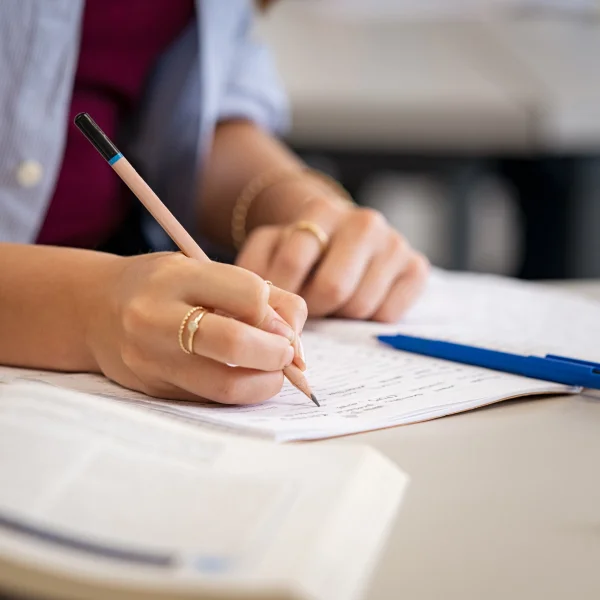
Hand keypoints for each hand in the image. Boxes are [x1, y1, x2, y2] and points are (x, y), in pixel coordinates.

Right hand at [87, 252, 306, 403]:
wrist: (95, 309)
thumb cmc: (163, 286)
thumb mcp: (204, 271)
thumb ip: (259, 295)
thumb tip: (294, 336)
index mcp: (176, 277)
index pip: (248, 294)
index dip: (277, 314)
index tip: (284, 326)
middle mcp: (157, 317)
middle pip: (234, 343)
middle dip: (278, 354)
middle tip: (288, 356)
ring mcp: (151, 359)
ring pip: (225, 386)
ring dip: (265, 383)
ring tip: (272, 372)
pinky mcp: (153, 388)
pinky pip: (210, 399)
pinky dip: (240, 392)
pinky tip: (245, 378)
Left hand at [236, 194, 428, 320]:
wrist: (343, 237)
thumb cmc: (304, 250)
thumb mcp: (270, 247)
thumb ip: (254, 266)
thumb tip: (256, 300)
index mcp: (321, 210)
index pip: (293, 263)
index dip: (283, 293)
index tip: (281, 302)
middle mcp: (363, 221)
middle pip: (332, 289)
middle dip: (315, 308)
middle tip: (310, 308)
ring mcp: (394, 243)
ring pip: (360, 305)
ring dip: (341, 314)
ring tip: (334, 303)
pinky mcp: (417, 267)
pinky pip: (389, 314)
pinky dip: (370, 319)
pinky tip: (360, 303)